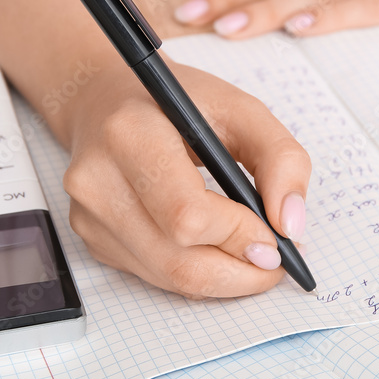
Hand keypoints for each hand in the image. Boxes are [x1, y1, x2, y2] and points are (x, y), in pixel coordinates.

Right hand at [61, 57, 310, 297]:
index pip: (187, 215)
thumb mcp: (242, 110)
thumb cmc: (179, 103)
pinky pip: (154, 276)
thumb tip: (290, 225)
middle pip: (177, 260)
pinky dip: (194, 271)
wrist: (109, 100)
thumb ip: (281, 159)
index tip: (275, 239)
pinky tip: (212, 246)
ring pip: (168, 277)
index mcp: (130, 134)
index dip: (238, 236)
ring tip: (250, 254)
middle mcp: (97, 179)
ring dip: (222, 278)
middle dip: (238, 272)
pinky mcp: (91, 238)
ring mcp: (88, 215)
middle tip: (274, 264)